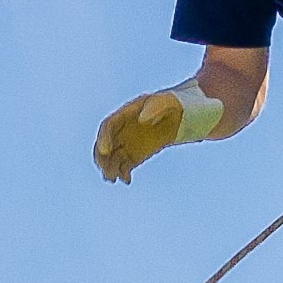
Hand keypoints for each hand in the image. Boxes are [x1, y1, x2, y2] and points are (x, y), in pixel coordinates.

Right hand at [94, 86, 211, 182]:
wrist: (181, 116)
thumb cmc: (172, 105)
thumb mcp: (167, 102)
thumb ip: (155, 107)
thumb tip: (142, 120)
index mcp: (126, 114)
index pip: (108, 126)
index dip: (103, 138)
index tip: (105, 151)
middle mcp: (122, 130)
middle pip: (104, 144)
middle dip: (102, 158)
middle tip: (106, 170)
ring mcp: (127, 143)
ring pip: (112, 157)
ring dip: (109, 168)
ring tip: (113, 178)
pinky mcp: (134, 155)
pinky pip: (124, 166)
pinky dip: (123, 174)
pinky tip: (127, 180)